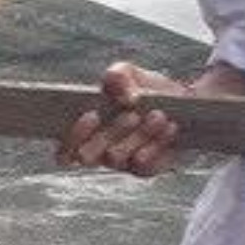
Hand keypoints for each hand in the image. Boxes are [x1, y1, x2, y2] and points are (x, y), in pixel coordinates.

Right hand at [57, 61, 185, 176]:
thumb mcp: (129, 74)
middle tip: (132, 115)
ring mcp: (120, 164)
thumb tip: (124, 98)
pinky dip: (157, 143)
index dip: (73, 136)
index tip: (92, 114)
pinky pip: (143, 164)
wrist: (181, 103)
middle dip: (110, 134)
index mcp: (84, 131)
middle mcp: (97, 152)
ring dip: (139, 135)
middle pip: (87, 156)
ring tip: (159, 115)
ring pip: (117, 157)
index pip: (63, 149)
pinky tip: (170, 127)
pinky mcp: (145, 170)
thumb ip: (117, 76)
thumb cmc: (144, 90)